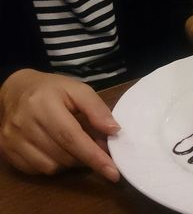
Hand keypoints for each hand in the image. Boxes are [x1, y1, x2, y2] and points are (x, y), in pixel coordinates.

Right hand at [0, 69, 119, 181]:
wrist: (14, 91)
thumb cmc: (51, 90)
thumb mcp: (77, 90)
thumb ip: (96, 109)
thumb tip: (114, 130)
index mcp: (43, 104)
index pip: (71, 137)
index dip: (94, 157)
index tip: (113, 172)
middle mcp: (24, 124)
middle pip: (63, 155)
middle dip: (87, 158)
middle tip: (100, 149)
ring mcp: (12, 140)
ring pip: (52, 167)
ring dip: (72, 162)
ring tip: (78, 147)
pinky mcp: (7, 151)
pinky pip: (38, 170)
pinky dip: (55, 165)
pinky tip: (60, 151)